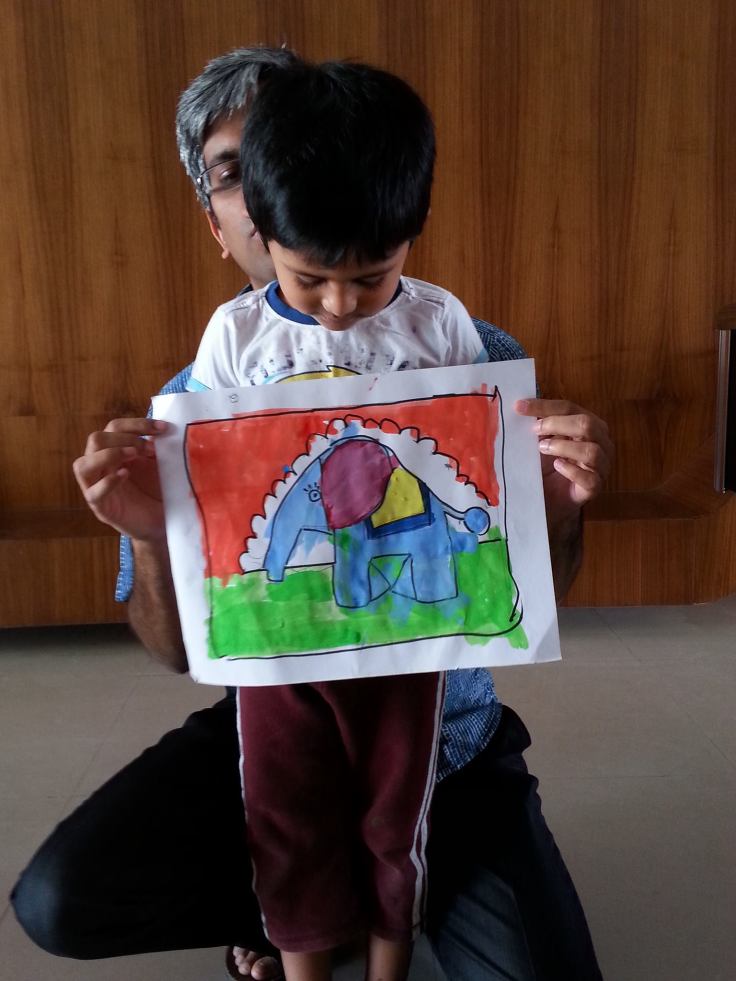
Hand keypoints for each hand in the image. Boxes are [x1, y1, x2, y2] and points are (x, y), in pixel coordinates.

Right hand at [72, 417, 168, 540]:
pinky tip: (125, 475)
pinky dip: (108, 482)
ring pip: (82, 464)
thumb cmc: (156, 492)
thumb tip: (160, 430)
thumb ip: (154, 448)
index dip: (137, 424)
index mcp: (113, 452)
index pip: (114, 428)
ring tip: (134, 456)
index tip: (163, 428)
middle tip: (148, 448)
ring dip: (109, 454)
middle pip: (96, 439)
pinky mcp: (101, 508)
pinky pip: (93, 493)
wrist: (161, 524)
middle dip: (124, 438)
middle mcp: (101, 467)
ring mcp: (96, 488)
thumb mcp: (158, 465)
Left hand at [515, 398, 612, 515]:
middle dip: (557, 424)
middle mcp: (601, 442)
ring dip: (563, 447)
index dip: (544, 406)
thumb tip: (520, 407)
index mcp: (589, 424)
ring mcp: (601, 466)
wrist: (551, 498)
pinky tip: (557, 466)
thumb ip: (538, 426)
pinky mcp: (595, 486)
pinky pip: (589, 477)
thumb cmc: (548, 465)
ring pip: (591, 450)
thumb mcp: (542, 441)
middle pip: (586, 424)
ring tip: (542, 448)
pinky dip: (571, 470)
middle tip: (534, 430)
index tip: (519, 407)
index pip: (569, 408)